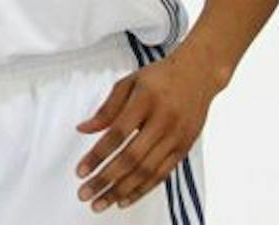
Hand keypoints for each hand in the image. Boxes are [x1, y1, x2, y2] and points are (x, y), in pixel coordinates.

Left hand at [73, 49, 217, 209]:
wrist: (198, 75)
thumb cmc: (159, 77)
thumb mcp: (128, 83)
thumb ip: (106, 108)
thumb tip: (83, 129)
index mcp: (145, 101)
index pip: (117, 133)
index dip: (98, 155)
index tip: (80, 171)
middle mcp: (163, 121)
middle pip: (132, 158)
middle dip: (106, 180)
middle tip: (85, 195)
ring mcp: (176, 137)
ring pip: (148, 171)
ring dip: (122, 190)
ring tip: (101, 203)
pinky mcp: (184, 148)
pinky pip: (162, 174)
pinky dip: (143, 189)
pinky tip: (125, 198)